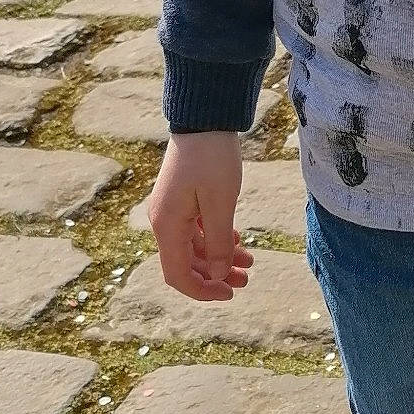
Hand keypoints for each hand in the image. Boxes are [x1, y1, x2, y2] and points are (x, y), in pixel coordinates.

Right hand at [145, 132, 252, 300]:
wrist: (205, 119)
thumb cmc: (212, 159)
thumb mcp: (220, 204)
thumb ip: (218, 243)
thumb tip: (216, 275)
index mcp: (167, 226)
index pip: (177, 274)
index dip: (202, 291)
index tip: (228, 294)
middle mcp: (164, 221)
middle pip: (187, 262)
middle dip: (216, 275)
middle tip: (246, 278)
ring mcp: (173, 209)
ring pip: (194, 246)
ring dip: (219, 256)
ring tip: (249, 261)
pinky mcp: (183, 198)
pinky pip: (197, 228)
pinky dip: (216, 237)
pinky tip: (237, 238)